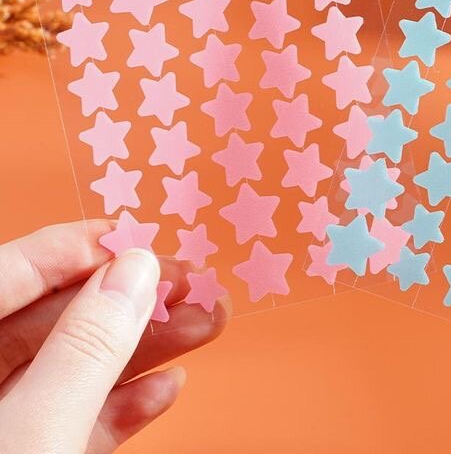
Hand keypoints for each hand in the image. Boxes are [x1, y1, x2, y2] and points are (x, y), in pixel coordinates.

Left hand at [0, 219, 229, 452]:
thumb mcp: (36, 431)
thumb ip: (85, 348)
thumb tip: (135, 269)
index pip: (13, 273)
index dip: (77, 249)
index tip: (139, 241)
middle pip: (56, 321)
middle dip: (134, 302)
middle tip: (194, 285)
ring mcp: (6, 422)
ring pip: (77, 368)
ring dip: (146, 347)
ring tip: (208, 323)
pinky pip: (76, 419)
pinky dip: (123, 403)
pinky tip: (167, 385)